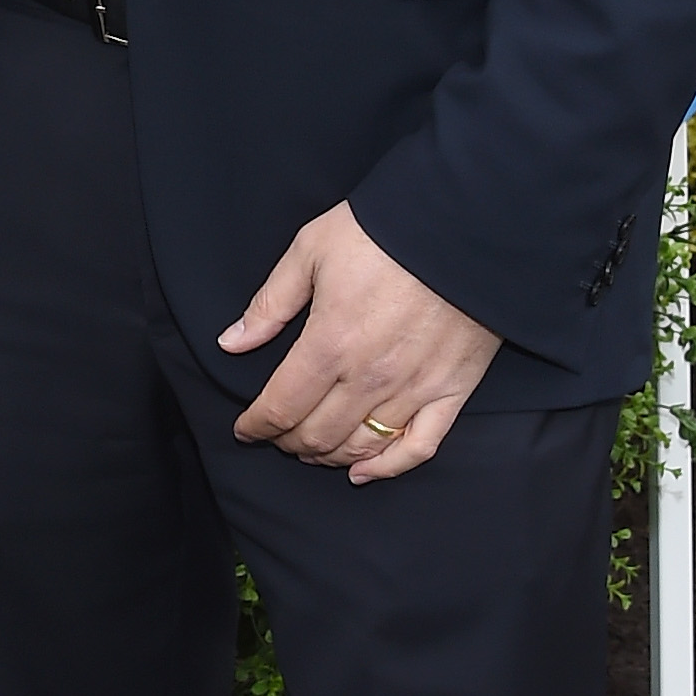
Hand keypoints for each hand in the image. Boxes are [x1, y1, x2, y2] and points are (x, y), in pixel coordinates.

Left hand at [222, 198, 499, 481]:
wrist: (463, 222)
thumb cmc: (383, 231)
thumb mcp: (310, 250)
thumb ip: (270, 304)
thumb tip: (233, 342)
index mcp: (329, 344)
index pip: (281, 407)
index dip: (257, 425)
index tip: (246, 429)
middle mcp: (369, 378)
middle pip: (316, 435)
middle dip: (287, 442)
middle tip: (278, 436)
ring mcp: (413, 389)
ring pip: (361, 447)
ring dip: (328, 456)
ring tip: (313, 449)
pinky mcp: (451, 390)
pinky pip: (419, 446)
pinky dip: (388, 468)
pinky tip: (364, 473)